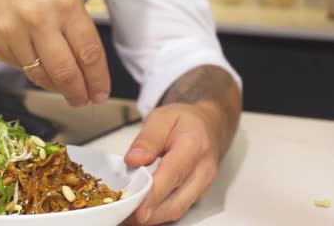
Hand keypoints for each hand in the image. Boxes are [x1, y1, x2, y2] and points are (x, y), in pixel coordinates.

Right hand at [0, 0, 109, 106]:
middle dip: (78, 93)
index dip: (98, 79)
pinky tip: (35, 60)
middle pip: (65, 72)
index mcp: (63, 2)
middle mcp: (37, 19)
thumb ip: (74, 21)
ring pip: (39, 75)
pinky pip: (18, 66)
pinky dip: (30, 68)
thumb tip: (85, 61)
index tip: (101, 92)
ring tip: (63, 87)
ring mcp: (11, 33)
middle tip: (83, 100)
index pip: (88, 53)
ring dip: (55, 85)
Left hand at [124, 103, 221, 224]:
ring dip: (153, 217)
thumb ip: (147, 139)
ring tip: (128, 216)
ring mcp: (203, 185)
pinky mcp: (198, 194)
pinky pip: (178, 208)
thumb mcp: (161, 118)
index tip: (135, 207)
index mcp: (193, 146)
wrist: (209, 125)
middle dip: (149, 214)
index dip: (153, 194)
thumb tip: (134, 160)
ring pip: (178, 210)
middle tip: (124, 216)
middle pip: (177, 202)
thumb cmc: (185, 121)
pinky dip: (159, 214)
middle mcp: (203, 170)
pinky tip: (142, 212)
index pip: (172, 175)